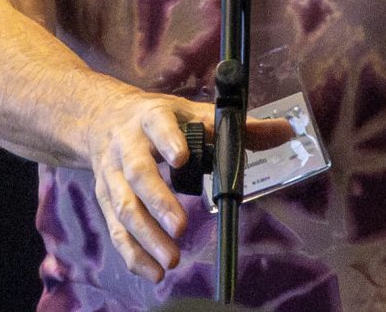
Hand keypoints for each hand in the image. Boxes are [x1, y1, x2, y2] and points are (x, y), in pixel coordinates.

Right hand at [77, 89, 294, 281]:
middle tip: (180, 227)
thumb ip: (237, 127)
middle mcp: (126, 145)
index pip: (159, 125)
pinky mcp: (105, 197)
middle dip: (158, 201)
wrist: (101, 117)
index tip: (183, 157)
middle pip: (138, 172)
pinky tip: (153, 272)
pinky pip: (115, 229)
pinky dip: (132, 253)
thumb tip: (284, 130)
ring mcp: (112, 173)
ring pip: (124, 205)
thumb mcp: (193, 113)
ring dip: (146, 235)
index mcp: (151, 118)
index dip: (169, 140)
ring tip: (171, 259)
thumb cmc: (158, 119)